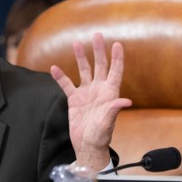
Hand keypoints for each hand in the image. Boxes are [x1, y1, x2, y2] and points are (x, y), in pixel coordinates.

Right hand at [51, 33, 131, 169]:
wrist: (87, 145)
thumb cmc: (101, 136)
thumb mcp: (109, 122)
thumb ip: (115, 110)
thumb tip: (126, 101)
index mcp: (110, 93)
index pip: (115, 71)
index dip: (117, 58)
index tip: (117, 44)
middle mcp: (99, 90)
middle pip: (100, 66)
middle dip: (99, 51)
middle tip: (97, 35)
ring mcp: (87, 93)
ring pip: (83, 71)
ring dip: (81, 57)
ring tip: (77, 44)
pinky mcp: (74, 100)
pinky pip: (66, 84)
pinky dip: (60, 77)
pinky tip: (54, 68)